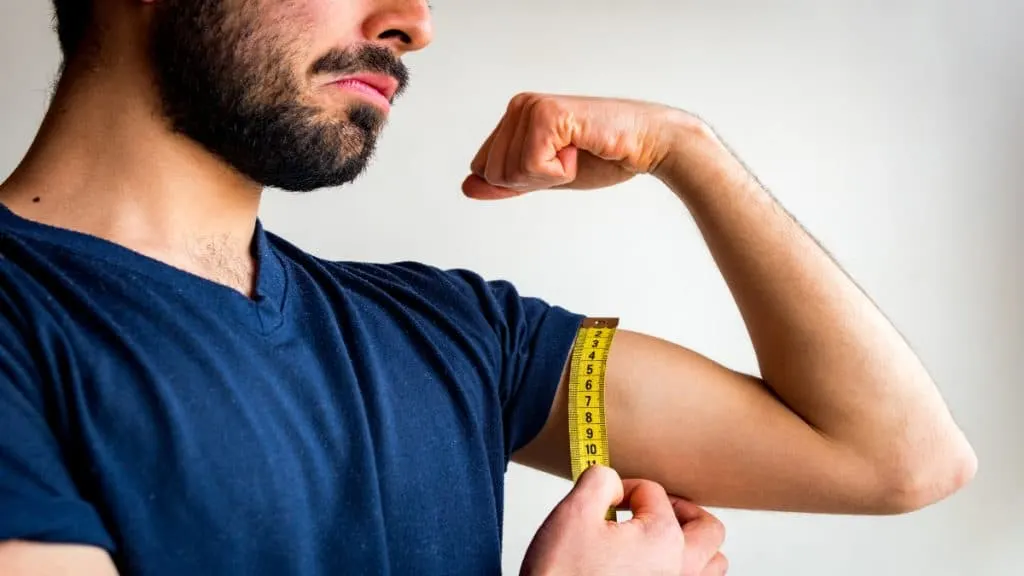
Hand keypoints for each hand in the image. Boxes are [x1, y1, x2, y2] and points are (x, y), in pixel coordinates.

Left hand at [462, 93, 697, 198]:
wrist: (645, 147)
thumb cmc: (603, 157)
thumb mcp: (545, 178)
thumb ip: (507, 182)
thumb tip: (467, 186)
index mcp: (514, 118)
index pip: (485, 169)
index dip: (522, 182)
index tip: (557, 164)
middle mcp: (518, 107)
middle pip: (494, 173)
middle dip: (535, 181)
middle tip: (570, 159)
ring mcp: (531, 107)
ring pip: (511, 172)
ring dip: (550, 176)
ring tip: (577, 152)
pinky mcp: (547, 114)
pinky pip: (531, 166)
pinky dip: (559, 172)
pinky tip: (580, 149)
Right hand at [520, 466, 727, 575]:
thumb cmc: (562, 575)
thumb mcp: (574, 512)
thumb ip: (599, 480)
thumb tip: (611, 481)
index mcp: (663, 538)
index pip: (653, 493)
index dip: (625, 489)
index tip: (605, 501)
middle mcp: (680, 568)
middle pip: (706, 528)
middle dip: (680, 510)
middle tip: (653, 508)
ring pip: (711, 563)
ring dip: (695, 544)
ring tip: (666, 537)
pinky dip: (685, 570)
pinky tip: (658, 566)